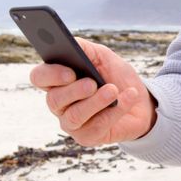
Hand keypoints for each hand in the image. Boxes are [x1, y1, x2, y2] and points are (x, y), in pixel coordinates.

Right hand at [29, 37, 156, 146]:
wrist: (140, 101)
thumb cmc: (115, 76)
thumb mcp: (101, 55)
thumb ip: (83, 48)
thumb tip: (69, 43)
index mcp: (57, 80)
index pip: (39, 77)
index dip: (50, 75)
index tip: (70, 72)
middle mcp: (59, 103)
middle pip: (54, 100)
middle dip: (74, 91)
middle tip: (92, 83)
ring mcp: (71, 122)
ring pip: (74, 116)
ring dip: (95, 102)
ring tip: (113, 90)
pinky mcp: (87, 137)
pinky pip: (96, 127)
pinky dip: (114, 111)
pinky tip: (128, 97)